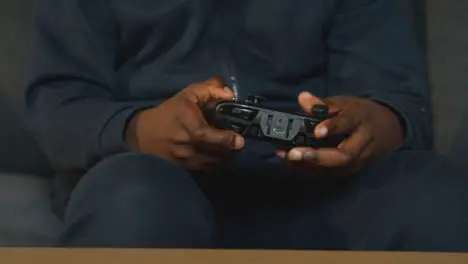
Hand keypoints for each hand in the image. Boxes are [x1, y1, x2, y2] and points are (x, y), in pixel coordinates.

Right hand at [125, 77, 244, 170]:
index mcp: (192, 129)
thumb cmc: (169, 112)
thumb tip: (229, 93)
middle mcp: (191, 148)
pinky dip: (215, 164)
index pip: (213, 138)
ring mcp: (188, 161)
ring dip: (224, 158)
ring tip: (227, 149)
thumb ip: (210, 89)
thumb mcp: (188, 94)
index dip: (228, 140)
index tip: (240, 140)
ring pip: (214, 164)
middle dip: (231, 150)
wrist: (143, 134)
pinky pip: (207, 169)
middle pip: (219, 154)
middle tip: (236, 142)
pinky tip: (216, 155)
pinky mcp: (185, 169)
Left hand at [277, 92, 403, 175]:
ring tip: (286, 157)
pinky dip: (309, 171)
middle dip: (317, 157)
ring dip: (308, 166)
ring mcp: (357, 162)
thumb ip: (322, 103)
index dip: (332, 127)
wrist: (386, 130)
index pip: (348, 124)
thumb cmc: (361, 114)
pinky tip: (291, 164)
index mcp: (360, 120)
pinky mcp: (349, 172)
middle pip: (343, 156)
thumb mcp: (345, 103)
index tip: (317, 131)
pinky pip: (329, 175)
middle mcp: (362, 144)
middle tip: (293, 153)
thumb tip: (302, 98)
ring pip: (334, 169)